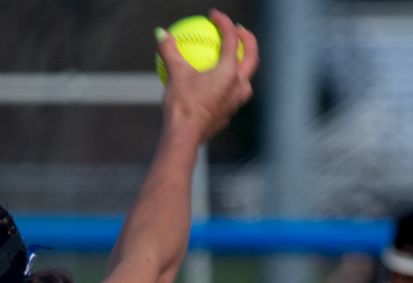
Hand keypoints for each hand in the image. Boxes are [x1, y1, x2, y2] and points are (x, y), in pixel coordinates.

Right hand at [156, 9, 258, 142]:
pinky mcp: (228, 115)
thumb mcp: (174, 74)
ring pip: (246, 80)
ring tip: (234, 62)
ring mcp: (236, 103)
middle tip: (240, 31)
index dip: (224, 22)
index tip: (214, 15)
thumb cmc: (181, 105)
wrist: (184, 136)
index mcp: (229, 72)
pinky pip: (233, 96)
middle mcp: (238, 86)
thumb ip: (169, 51)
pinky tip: (217, 88)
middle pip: (252, 57)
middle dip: (249, 40)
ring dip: (243, 67)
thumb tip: (160, 33)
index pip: (231, 39)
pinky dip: (228, 87)